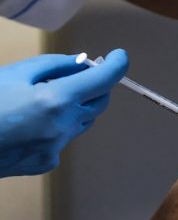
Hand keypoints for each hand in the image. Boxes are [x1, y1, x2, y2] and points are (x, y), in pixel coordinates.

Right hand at [0, 49, 127, 177]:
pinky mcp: (47, 163)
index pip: (104, 80)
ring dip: (76, 106)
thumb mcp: (17, 73)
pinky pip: (64, 138)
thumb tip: (85, 64)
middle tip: (81, 73)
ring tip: (45, 99)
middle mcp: (62, 127)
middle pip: (99, 102)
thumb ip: (56, 66)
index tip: (119, 56)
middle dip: (95, 86)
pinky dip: (58, 125)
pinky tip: (31, 123)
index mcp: (55, 100)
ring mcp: (56, 148)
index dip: (117, 65)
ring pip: (83, 121)